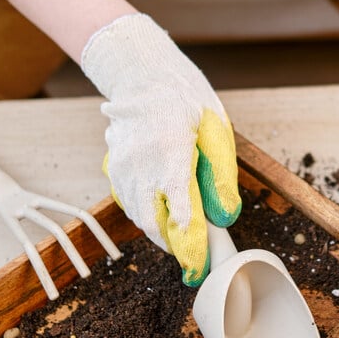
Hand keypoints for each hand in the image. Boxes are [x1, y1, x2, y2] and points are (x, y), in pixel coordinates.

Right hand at [81, 13, 241, 285]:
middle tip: (191, 259)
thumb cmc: (189, 103)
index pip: (182, 210)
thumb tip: (225, 217)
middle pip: (151, 221)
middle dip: (171, 245)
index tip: (202, 262)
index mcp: (172, 154)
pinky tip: (160, 212)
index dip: (193, 241)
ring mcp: (122, 164)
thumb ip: (220, 177)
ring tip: (179, 238)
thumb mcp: (217, 133)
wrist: (146, 75)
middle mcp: (141, 163)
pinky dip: (143, 211)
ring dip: (156, 229)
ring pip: (136, 213)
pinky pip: (126, 199)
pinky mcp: (113, 164)